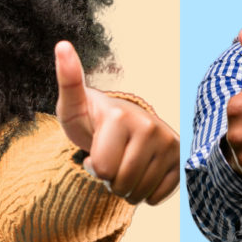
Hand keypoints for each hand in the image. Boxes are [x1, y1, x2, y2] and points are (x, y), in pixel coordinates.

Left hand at [54, 41, 178, 204]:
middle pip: (121, 184)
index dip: (93, 167)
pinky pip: (156, 197)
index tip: (95, 149)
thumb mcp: (72, 106)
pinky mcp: (180, 159)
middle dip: (109, 180)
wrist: (120, 125)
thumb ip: (68, 81)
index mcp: (121, 117)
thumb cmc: (91, 119)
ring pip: (139, 193)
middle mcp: (150, 127)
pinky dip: (144, 192)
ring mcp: (169, 143)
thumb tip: (62, 45)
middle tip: (110, 159)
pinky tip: (140, 172)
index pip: (103, 170)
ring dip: (126, 188)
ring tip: (123, 164)